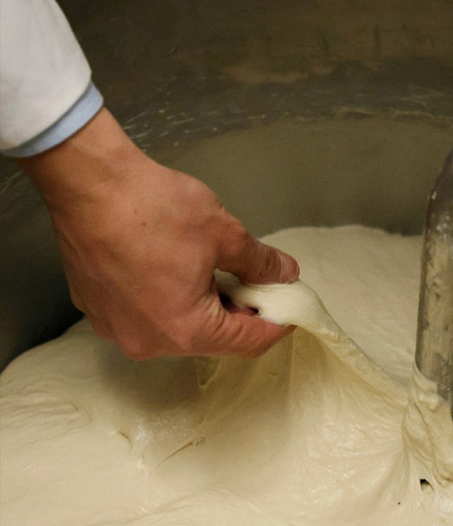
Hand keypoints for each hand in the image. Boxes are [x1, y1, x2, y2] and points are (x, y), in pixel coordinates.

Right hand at [17, 108, 297, 358]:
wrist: (88, 182)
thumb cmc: (155, 208)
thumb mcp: (226, 234)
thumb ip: (260, 262)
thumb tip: (284, 273)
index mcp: (186, 331)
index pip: (248, 342)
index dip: (276, 324)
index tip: (291, 308)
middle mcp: (149, 342)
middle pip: (212, 338)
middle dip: (239, 312)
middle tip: (257, 281)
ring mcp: (117, 328)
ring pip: (179, 327)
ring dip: (205, 305)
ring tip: (216, 269)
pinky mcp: (97, 309)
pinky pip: (147, 314)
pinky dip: (169, 298)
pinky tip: (176, 266)